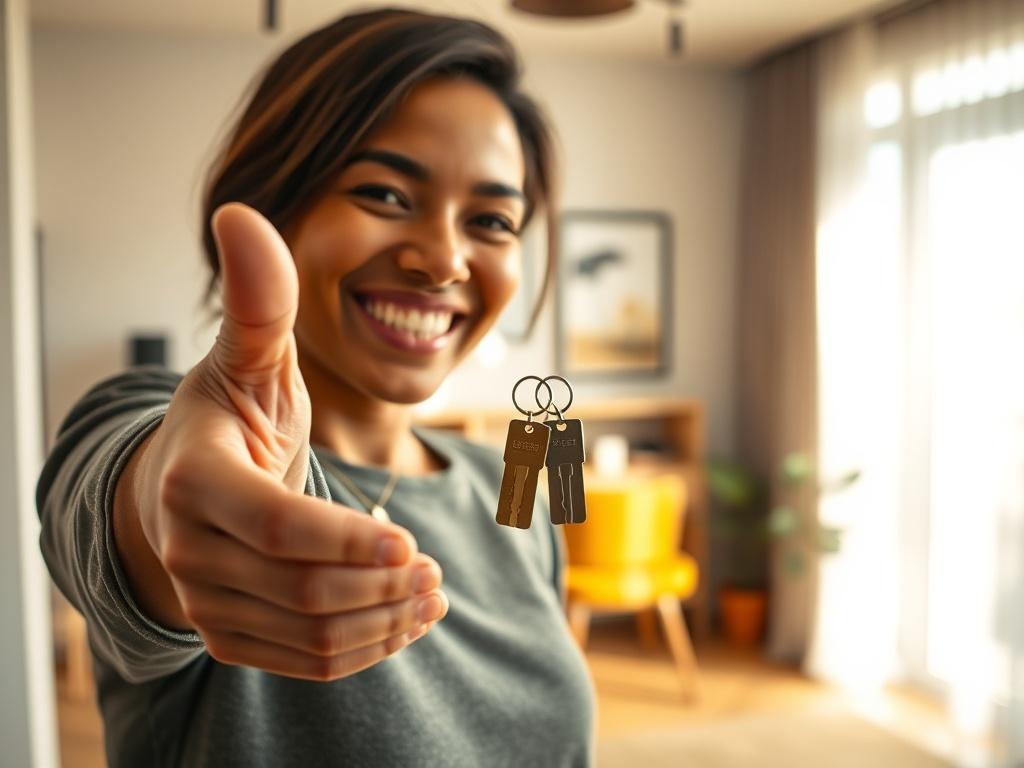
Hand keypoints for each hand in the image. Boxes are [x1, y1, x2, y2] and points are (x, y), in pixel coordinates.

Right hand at [124, 203, 447, 681]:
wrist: (192, 485)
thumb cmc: (231, 417)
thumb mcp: (250, 359)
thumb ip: (261, 302)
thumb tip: (240, 212)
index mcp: (195, 481)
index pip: (271, 527)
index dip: (342, 539)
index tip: (411, 542)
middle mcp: (191, 551)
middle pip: (303, 589)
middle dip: (381, 584)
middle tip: (437, 567)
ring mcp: (208, 601)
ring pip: (312, 634)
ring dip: (385, 619)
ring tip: (434, 590)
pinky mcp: (231, 634)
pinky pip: (308, 660)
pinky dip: (368, 646)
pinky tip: (408, 615)